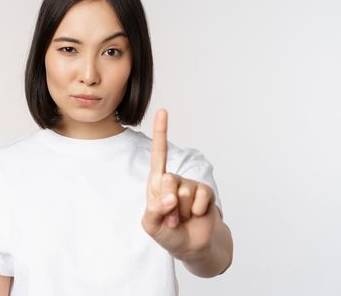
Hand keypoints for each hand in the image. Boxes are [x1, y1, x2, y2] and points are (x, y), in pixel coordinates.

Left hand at [141, 109, 217, 258]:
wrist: (193, 246)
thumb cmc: (168, 234)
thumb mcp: (151, 225)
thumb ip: (154, 211)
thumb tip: (170, 197)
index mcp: (156, 183)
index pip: (159, 155)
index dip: (162, 132)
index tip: (163, 111)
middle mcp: (173, 180)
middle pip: (169, 180)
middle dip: (168, 203)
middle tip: (171, 217)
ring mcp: (190, 186)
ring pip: (184, 192)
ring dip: (183, 211)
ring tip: (182, 218)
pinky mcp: (205, 193)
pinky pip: (201, 197)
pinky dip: (197, 212)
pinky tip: (196, 216)